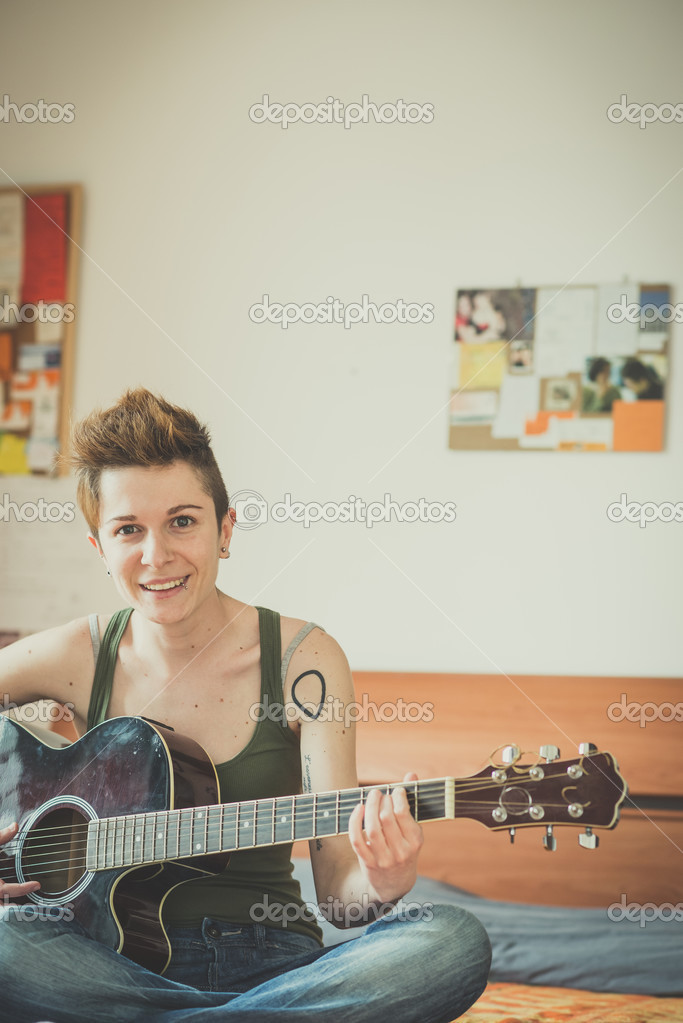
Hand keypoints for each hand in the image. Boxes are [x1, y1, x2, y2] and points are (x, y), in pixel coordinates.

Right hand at [0, 822, 39, 904]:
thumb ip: (1, 837)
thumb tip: (15, 825)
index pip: (7, 890)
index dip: (23, 888)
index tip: (37, 884)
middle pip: (0, 905)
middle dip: (14, 908)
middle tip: (30, 907)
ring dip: (4, 908)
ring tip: (19, 909)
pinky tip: (4, 903)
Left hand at [348, 772, 422, 904]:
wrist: (395, 883)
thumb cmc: (405, 848)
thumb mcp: (413, 829)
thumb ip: (410, 802)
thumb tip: (411, 774)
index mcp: (415, 841)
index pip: (403, 813)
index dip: (397, 797)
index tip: (395, 790)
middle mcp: (401, 852)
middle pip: (386, 819)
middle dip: (381, 800)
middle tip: (379, 793)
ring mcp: (384, 859)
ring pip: (372, 828)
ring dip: (368, 807)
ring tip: (370, 797)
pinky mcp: (368, 863)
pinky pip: (357, 840)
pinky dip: (354, 822)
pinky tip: (358, 809)